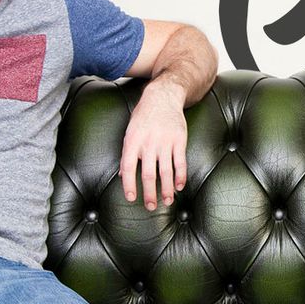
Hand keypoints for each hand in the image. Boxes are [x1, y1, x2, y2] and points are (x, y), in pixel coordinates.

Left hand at [119, 80, 187, 209]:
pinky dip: (180, 176)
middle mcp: (148, 143)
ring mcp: (165, 141)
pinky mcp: (179, 140)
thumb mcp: (130, 132)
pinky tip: (180, 186)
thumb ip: (128, 153)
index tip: (131, 198)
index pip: (128, 168)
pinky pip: (180, 162)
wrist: (162, 97)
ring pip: (166, 171)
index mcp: (133, 141)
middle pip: (148, 174)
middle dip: (149, 193)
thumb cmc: (143, 116)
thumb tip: (123, 175)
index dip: (129, 185)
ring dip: (167, 188)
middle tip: (150, 206)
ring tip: (167, 201)